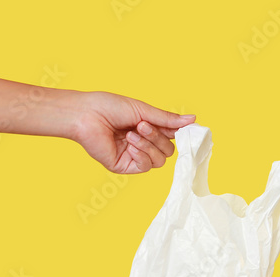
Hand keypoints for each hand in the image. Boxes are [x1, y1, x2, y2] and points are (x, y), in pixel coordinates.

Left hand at [70, 91, 194, 173]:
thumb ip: (168, 119)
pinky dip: (141, 155)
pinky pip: (145, 166)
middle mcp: (142, 144)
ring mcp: (134, 156)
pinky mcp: (124, 166)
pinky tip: (129, 145)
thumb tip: (193, 119)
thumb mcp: (143, 110)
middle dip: (157, 138)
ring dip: (148, 145)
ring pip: (159, 160)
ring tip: (131, 134)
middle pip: (168, 151)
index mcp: (148, 129)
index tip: (187, 130)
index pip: (172, 137)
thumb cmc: (109, 107)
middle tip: (141, 125)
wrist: (86, 115)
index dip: (179, 134)